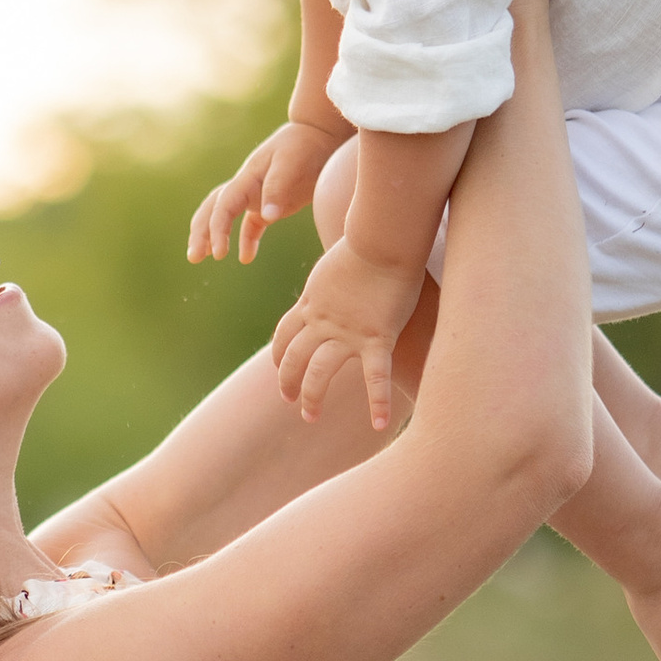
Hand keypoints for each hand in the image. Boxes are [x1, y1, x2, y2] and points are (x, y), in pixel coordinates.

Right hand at [188, 111, 347, 267]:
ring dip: (214, 235)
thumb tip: (267, 218)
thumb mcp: (292, 163)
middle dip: (201, 233)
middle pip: (214, 209)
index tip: (219, 253)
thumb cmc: (305, 146)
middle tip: (194, 257)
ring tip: (206, 257)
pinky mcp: (270, 202)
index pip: (224, 205)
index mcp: (248, 177)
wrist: (319, 134)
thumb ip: (278, 189)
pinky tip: (246, 258)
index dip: (217, 229)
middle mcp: (246, 186)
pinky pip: (251, 224)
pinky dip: (246, 241)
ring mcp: (256, 194)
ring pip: (225, 215)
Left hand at [269, 234, 421, 430]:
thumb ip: (335, 275)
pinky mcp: (377, 337)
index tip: (278, 366)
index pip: (285, 333)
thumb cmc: (366, 240)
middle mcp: (322, 321)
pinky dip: (377, 401)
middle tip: (288, 400)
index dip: (278, 352)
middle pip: (293, 357)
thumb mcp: (337, 260)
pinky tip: (379, 424)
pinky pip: (375, 376)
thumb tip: (340, 266)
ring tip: (309, 415)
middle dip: (287, 380)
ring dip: (311, 395)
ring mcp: (347, 332)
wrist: (382, 237)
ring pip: (319, 371)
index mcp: (311, 303)